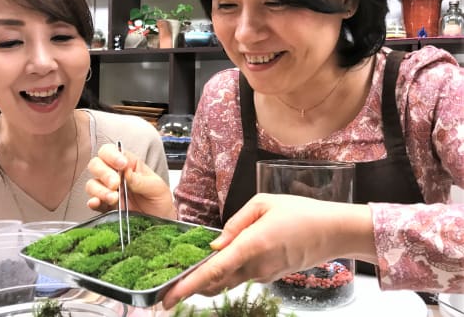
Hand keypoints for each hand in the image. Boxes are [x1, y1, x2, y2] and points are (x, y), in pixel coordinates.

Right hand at [85, 143, 175, 218]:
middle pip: (96, 164)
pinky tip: (97, 203)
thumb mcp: (157, 188)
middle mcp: (114, 175)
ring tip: (114, 198)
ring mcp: (108, 191)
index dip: (112, 155)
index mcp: (128, 164)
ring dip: (100, 190)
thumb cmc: (159, 200)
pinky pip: (92, 202)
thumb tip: (127, 172)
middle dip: (104, 173)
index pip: (110, 151)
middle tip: (116, 183)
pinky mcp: (105, 207)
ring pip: (92, 183)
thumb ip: (141, 180)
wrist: (160, 222)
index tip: (122, 165)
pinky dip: (92, 202)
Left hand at [161, 194, 374, 308]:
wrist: (334, 232)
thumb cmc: (300, 212)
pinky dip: (228, 273)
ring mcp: (264, 275)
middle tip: (169, 288)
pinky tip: (224, 261)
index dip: (188, 285)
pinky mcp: (271, 277)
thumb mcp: (264, 203)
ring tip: (190, 273)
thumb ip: (236, 222)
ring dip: (208, 280)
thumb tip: (215, 244)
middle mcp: (255, 267)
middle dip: (191, 287)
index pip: (213, 271)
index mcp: (251, 246)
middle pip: (215, 282)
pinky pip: (243, 276)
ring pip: (228, 281)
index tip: (168, 298)